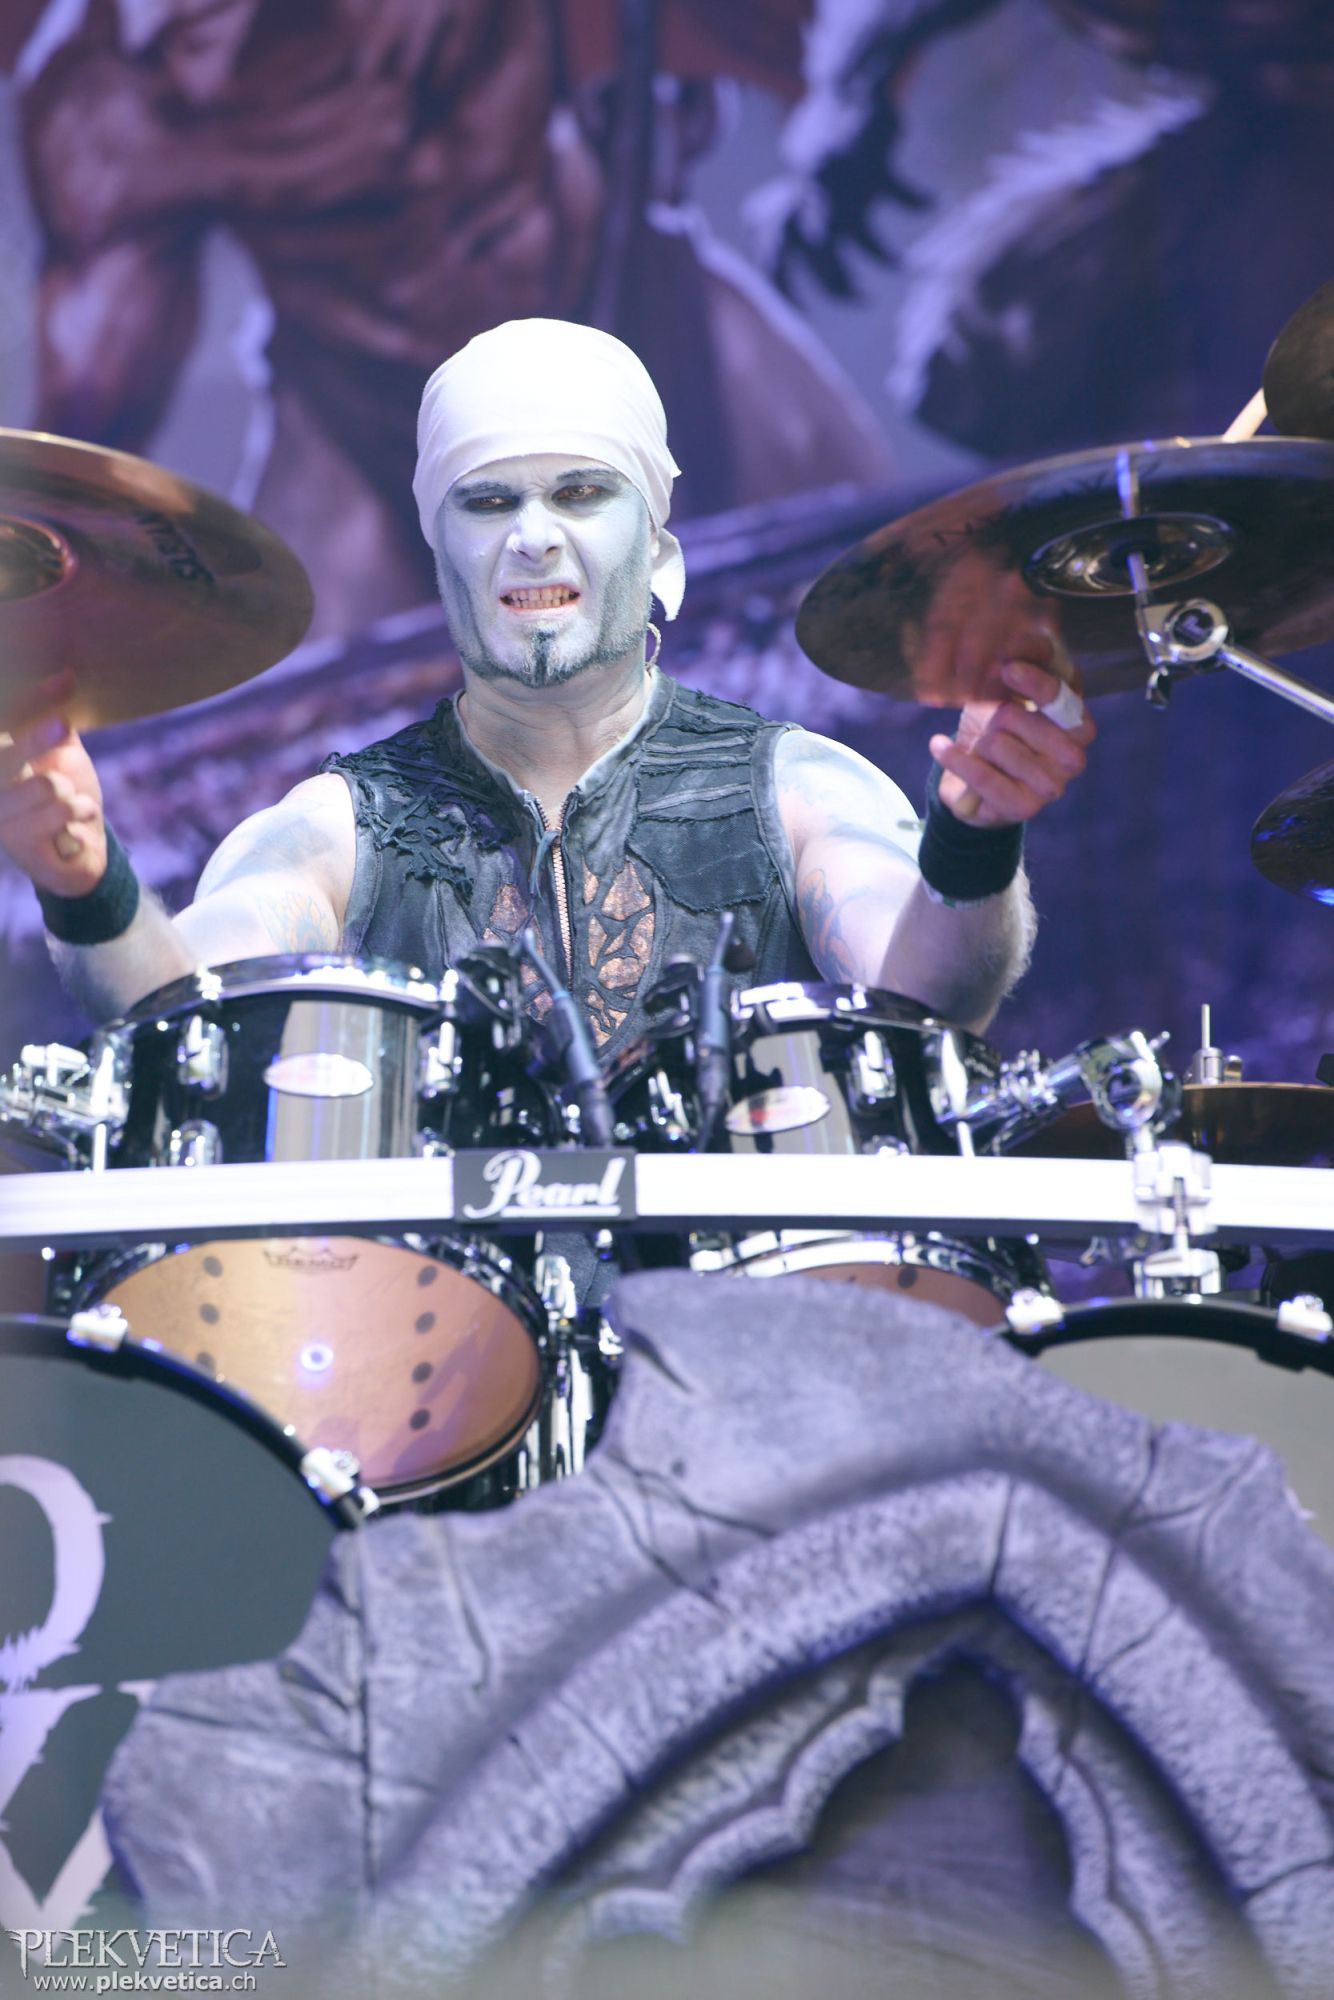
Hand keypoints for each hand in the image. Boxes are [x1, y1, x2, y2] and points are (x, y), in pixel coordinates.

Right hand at [0, 671, 106, 894]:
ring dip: (71, 790)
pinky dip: (82, 809)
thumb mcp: (60, 752)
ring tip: (72, 799)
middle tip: (62, 725)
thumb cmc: (64, 795)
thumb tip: (65, 674)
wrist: (79, 852)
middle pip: (6, 755)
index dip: (33, 702)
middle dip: (36, 738)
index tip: (66, 679)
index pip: (8, 723)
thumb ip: (53, 719)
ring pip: (46, 785)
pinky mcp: (18, 846)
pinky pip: (62, 812)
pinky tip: (77, 819)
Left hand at [929, 657, 1094, 828]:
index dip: (1034, 682)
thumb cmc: (997, 729)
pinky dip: (954, 758)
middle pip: (1021, 720)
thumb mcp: (1009, 693)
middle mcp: (1074, 756)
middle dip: (992, 715)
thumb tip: (1027, 635)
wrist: (974, 780)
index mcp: (1078, 722)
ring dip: (975, 740)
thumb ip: (1023, 665)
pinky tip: (939, 746)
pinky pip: (981, 775)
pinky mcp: (1024, 808)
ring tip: (977, 743)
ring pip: (996, 745)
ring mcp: (1052, 786)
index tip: (1005, 668)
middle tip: (987, 721)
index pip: (1061, 697)